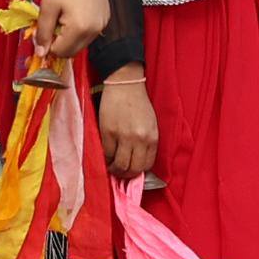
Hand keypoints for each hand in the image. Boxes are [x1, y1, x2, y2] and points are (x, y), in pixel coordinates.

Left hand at [31, 0, 109, 66]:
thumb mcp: (47, 7)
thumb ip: (43, 33)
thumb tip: (41, 52)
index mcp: (81, 27)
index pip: (62, 52)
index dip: (48, 45)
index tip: (42, 34)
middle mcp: (96, 28)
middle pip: (73, 50)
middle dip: (59, 42)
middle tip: (51, 23)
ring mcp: (103, 21)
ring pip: (82, 41)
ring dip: (69, 35)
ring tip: (62, 15)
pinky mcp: (105, 15)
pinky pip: (90, 31)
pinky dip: (79, 27)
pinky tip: (73, 11)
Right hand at [95, 66, 159, 184]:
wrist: (125, 84)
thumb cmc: (138, 102)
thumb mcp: (150, 123)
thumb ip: (146, 141)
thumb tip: (137, 160)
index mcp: (152, 137)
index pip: (146, 165)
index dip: (138, 171)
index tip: (132, 170)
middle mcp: (139, 140)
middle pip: (133, 168)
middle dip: (126, 174)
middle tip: (120, 172)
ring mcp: (123, 137)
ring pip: (119, 165)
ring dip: (115, 169)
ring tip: (112, 166)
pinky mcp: (108, 132)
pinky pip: (106, 153)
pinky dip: (106, 158)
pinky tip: (106, 155)